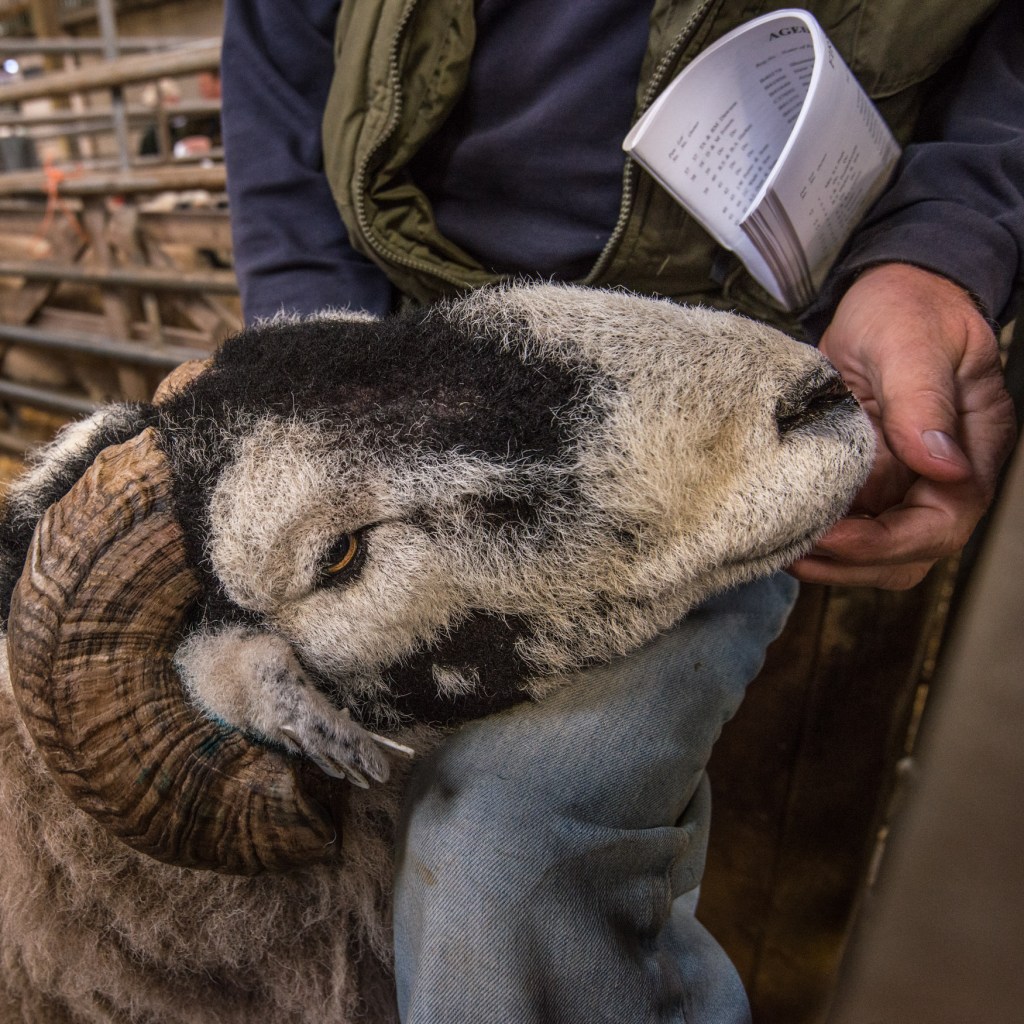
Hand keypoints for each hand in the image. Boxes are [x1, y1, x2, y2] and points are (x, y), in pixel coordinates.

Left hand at [789, 263, 1016, 589]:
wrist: (888, 294)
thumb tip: (943, 467)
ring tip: (779, 547)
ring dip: (831, 560)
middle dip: (851, 564)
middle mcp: (943, 475)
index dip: (885, 542)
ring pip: (877, 551)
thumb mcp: (911, 341)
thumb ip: (923, 400)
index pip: (943, 522)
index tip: (830, 537)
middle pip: (910, 553)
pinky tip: (781, 526)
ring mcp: (906, 480)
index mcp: (973, 445)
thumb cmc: (908, 307)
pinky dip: (818, 534)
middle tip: (791, 551)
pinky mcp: (870, 477)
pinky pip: (850, 523)